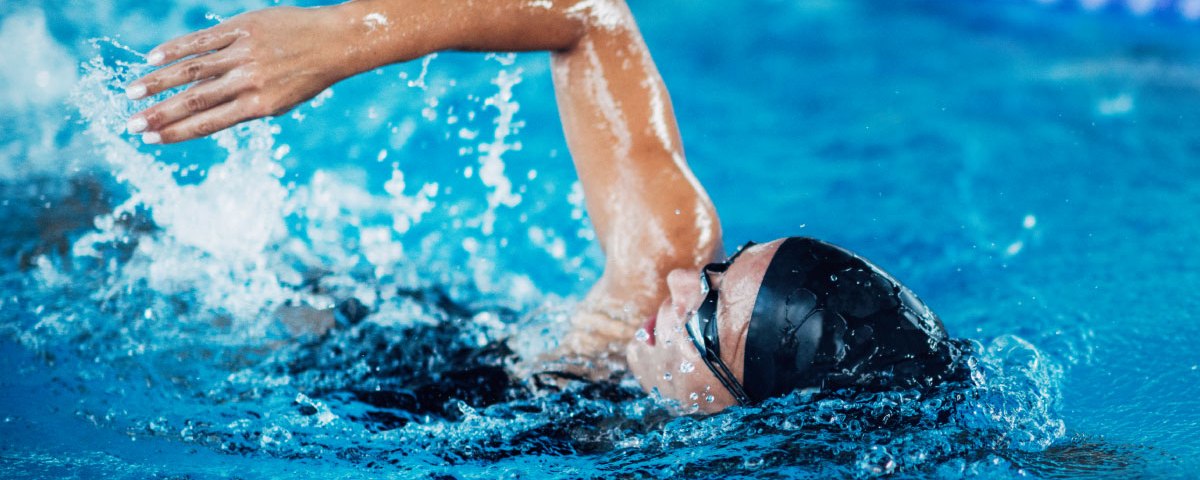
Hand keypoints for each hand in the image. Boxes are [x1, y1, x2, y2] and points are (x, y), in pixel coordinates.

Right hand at [125, 6, 354, 143]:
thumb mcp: (281, 100)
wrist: (335, 41)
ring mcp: (244, 53)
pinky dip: (176, 49)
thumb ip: (246, 106)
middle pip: (194, 100)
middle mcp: (249, 81)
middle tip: (131, 124)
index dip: (178, 132)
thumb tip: (207, 112)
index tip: (151, 139)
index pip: (209, 122)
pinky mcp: (242, 28)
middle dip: (160, 114)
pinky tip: (153, 58)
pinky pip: (203, 40)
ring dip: (159, 82)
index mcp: (259, 105)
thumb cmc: (307, 75)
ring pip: (193, 69)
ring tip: (133, 91)